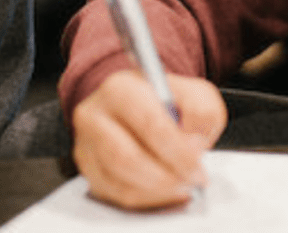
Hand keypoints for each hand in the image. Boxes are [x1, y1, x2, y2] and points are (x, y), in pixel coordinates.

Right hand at [71, 69, 226, 208]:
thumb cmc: (166, 101)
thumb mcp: (194, 93)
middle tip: (191, 182)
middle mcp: (94, 115)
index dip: (178, 152)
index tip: (198, 168)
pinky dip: (145, 199)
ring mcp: (86, 144)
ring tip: (181, 187)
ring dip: (157, 191)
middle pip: (126, 158)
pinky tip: (165, 192)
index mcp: (120, 88)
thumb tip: (192, 142)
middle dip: (166, 177)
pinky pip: (114, 195)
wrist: (140, 105)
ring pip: (119, 180)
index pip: (149, 125)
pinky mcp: (88, 169)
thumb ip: (200, 112)